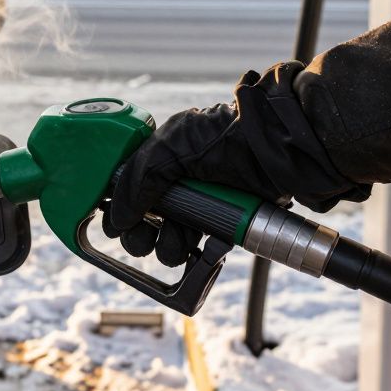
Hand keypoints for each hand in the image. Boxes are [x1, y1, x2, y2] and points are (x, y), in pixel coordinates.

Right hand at [104, 63, 370, 265]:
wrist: (274, 152)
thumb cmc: (225, 136)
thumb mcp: (170, 147)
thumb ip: (137, 179)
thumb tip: (116, 217)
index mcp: (162, 158)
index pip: (128, 190)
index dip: (121, 210)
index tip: (117, 225)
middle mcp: (178, 182)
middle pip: (145, 220)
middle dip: (142, 235)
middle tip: (144, 239)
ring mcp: (200, 204)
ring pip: (169, 239)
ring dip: (166, 247)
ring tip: (178, 241)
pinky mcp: (222, 224)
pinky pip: (197, 248)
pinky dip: (192, 253)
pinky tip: (196, 248)